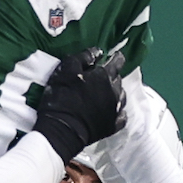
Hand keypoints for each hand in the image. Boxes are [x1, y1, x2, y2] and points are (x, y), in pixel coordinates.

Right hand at [31, 47, 126, 162]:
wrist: (62, 131)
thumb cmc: (61, 98)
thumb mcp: (65, 72)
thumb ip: (82, 58)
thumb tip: (98, 51)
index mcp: (104, 76)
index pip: (118, 61)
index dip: (116, 57)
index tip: (113, 56)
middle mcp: (115, 91)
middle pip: (118, 80)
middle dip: (111, 77)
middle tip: (99, 80)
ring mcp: (116, 109)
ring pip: (121, 97)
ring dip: (114, 94)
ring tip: (104, 96)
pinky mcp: (113, 125)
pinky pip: (120, 115)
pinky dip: (117, 112)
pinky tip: (110, 112)